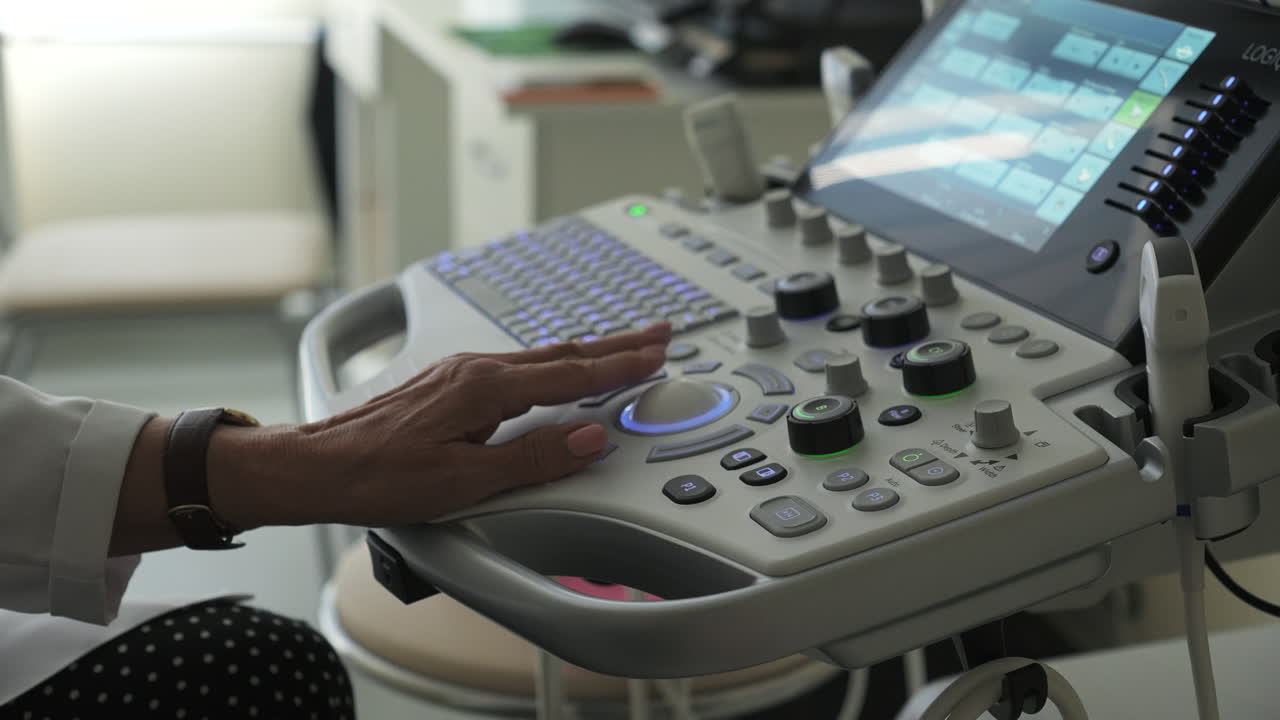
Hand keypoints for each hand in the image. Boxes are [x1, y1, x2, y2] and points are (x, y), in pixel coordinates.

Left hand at [214, 323, 672, 528]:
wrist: (317, 466)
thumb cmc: (377, 477)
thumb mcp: (463, 480)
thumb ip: (533, 457)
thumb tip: (588, 439)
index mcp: (485, 388)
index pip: (571, 375)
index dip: (620, 367)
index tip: (657, 355)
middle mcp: (476, 370)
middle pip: (563, 355)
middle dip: (617, 344)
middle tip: (659, 333)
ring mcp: (461, 373)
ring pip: (541, 357)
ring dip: (588, 352)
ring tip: (623, 347)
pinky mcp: (450, 384)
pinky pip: (519, 365)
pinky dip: (554, 363)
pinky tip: (558, 368)